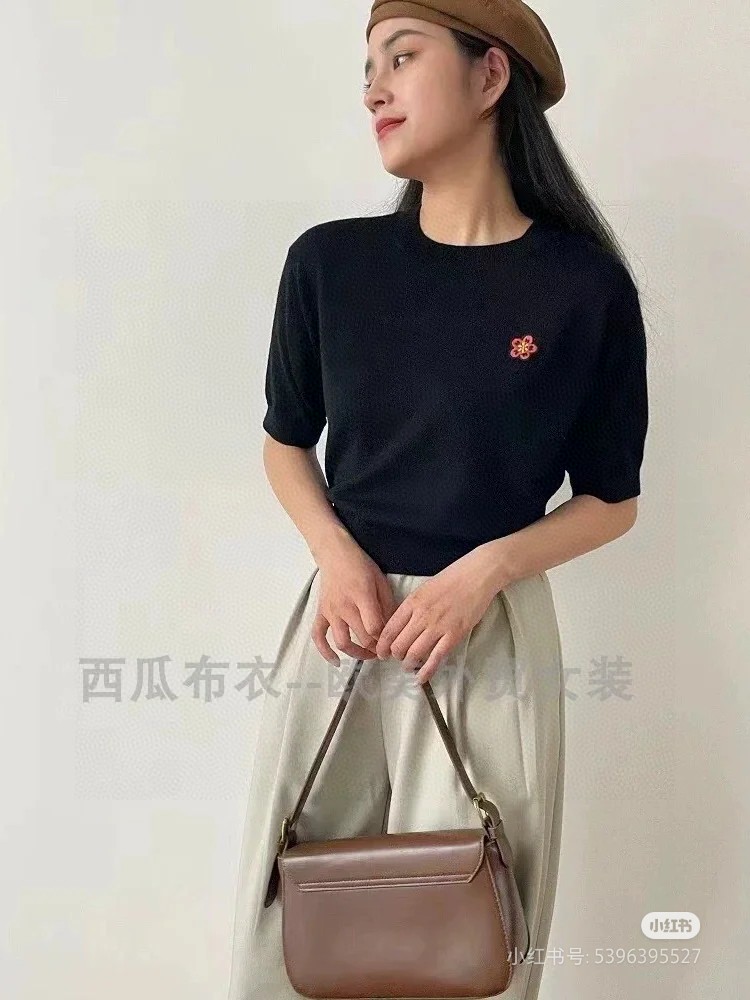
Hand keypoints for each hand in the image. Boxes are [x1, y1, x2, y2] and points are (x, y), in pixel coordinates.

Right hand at [312, 536, 398, 663]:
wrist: (335, 553)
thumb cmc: (360, 565)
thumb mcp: (380, 581)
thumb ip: (387, 605)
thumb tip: (393, 628)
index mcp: (362, 597)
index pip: (375, 628)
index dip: (385, 640)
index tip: (392, 643)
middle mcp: (345, 607)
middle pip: (361, 638)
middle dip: (375, 649)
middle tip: (384, 650)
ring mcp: (330, 611)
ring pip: (341, 642)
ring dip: (356, 654)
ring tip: (367, 655)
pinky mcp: (321, 613)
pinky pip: (318, 636)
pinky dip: (325, 652)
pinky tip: (336, 661)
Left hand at [374, 545, 502, 684]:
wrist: (477, 575)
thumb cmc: (452, 578)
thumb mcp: (424, 589)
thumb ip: (412, 607)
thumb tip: (401, 626)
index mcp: (412, 603)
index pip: (389, 630)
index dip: (382, 645)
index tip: (381, 652)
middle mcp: (421, 616)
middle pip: (399, 645)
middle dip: (395, 656)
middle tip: (397, 658)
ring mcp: (438, 627)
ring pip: (414, 654)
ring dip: (408, 664)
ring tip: (408, 666)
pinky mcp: (454, 636)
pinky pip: (436, 659)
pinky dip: (426, 671)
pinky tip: (421, 678)